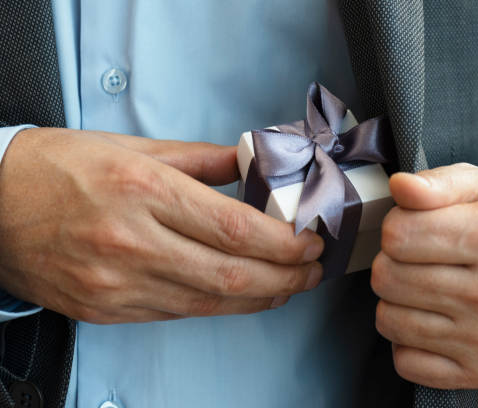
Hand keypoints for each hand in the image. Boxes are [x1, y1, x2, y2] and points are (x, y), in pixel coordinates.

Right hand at [0, 128, 323, 323]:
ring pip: (210, 303)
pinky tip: (240, 295)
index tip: (310, 242)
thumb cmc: (57, 168)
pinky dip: (219, 306)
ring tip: (289, 285)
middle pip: (231, 275)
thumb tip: (251, 166)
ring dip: (261, 297)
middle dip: (286, 277)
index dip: (284, 243)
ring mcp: (117, 284)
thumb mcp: (133, 146)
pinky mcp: (106, 310)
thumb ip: (201, 159)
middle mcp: (131, 242)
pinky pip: (178, 313)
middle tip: (312, 270)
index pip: (235, 228)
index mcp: (142, 190)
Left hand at [372, 163, 477, 388]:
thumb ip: (438, 183)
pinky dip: (407, 339)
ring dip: (397, 299)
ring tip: (425, 284)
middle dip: (392, 261)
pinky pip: (406, 361)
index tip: (414, 225)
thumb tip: (400, 187)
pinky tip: (431, 318)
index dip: (396, 225)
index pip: (397, 235)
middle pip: (388, 278)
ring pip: (389, 320)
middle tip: (418, 256)